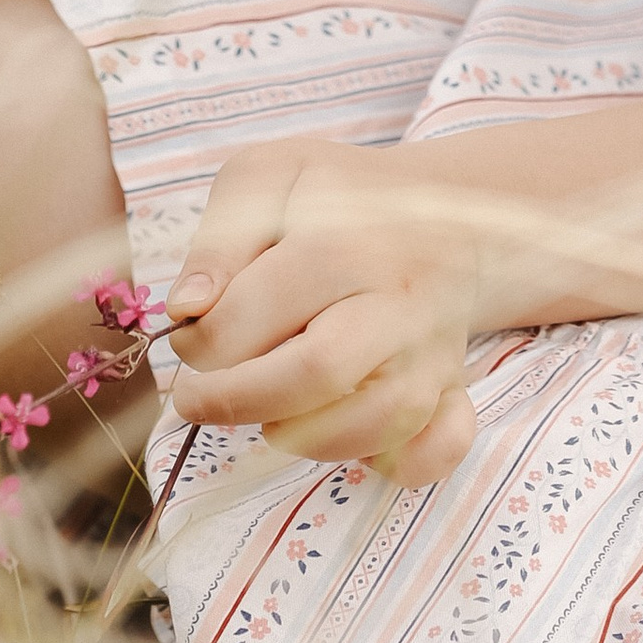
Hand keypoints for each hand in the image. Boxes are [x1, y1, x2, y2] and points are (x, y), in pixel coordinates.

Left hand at [162, 139, 483, 488]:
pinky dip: (395, 463)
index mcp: (348, 243)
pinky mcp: (453, 390)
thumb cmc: (337, 197)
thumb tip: (188, 308)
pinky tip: (353, 439)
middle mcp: (399, 302)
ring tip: (273, 407)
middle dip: (237, 399)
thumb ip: (220, 238)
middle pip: (318, 374)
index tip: (188, 335)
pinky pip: (438, 449)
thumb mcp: (269, 179)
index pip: (255, 312)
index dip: (200, 339)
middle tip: (198, 398)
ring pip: (373, 426)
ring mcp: (433, 352)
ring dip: (301, 435)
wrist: (442, 209)